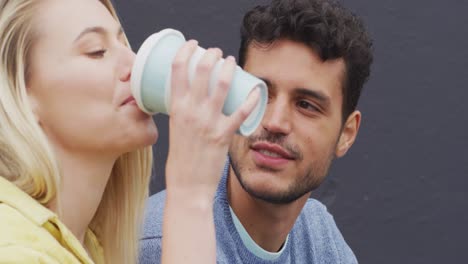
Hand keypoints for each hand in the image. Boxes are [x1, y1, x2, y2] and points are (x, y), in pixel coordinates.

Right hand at [165, 40, 259, 200]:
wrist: (187, 186)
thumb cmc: (180, 159)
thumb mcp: (174, 129)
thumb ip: (182, 112)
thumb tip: (190, 99)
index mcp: (175, 108)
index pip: (177, 69)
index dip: (186, 51)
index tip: (192, 45)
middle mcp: (190, 111)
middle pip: (202, 69)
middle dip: (211, 54)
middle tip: (217, 53)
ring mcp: (208, 122)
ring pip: (222, 83)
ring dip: (229, 67)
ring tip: (232, 62)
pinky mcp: (223, 134)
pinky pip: (241, 111)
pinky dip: (252, 98)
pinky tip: (256, 90)